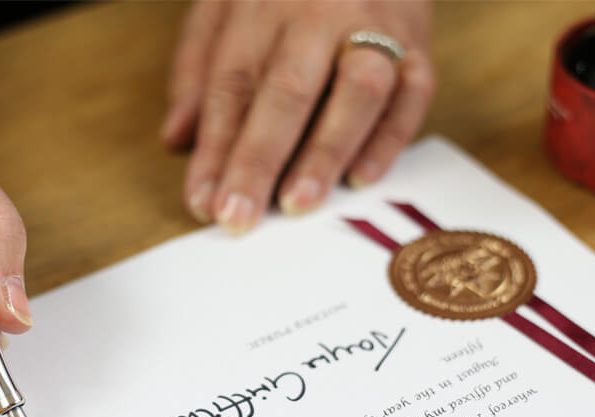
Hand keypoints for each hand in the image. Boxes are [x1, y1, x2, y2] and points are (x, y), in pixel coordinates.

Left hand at [161, 0, 433, 232]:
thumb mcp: (224, 5)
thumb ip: (197, 68)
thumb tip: (176, 139)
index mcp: (262, 8)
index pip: (232, 86)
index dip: (215, 150)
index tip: (204, 202)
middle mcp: (319, 16)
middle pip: (287, 91)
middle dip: (259, 160)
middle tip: (240, 217)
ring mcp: (374, 29)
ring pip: (357, 92)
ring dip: (326, 153)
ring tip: (297, 204)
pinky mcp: (418, 46)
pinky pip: (412, 94)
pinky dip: (388, 140)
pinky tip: (360, 179)